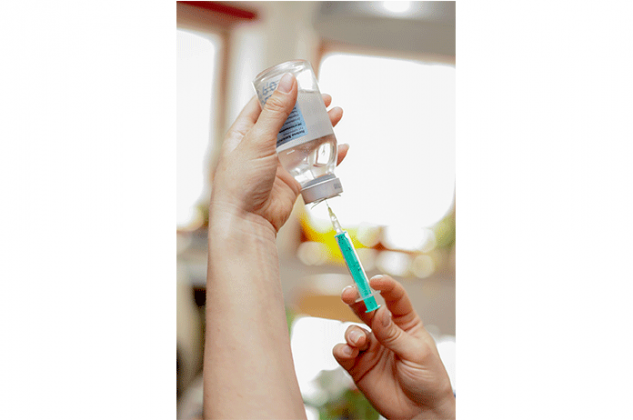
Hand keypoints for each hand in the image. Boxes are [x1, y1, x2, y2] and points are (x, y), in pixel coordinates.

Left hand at [211, 73, 347, 231]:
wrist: (247, 222)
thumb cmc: (241, 182)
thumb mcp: (258, 140)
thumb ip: (275, 112)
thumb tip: (288, 82)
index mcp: (245, 133)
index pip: (264, 104)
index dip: (282, 91)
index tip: (300, 80)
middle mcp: (261, 146)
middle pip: (289, 121)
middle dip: (308, 109)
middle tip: (326, 98)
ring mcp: (278, 163)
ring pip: (304, 140)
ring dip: (321, 128)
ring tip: (338, 115)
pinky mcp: (292, 180)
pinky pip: (313, 164)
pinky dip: (328, 156)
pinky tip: (342, 147)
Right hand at [333, 275, 455, 419]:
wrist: (421, 413)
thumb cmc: (428, 379)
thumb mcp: (417, 354)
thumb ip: (394, 334)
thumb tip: (379, 312)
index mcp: (405, 322)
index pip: (394, 298)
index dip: (384, 286)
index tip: (374, 280)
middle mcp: (385, 331)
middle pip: (366, 307)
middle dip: (355, 297)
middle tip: (348, 293)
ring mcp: (370, 347)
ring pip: (351, 329)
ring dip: (352, 331)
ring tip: (360, 341)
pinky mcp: (357, 365)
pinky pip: (342, 351)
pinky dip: (342, 349)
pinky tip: (350, 353)